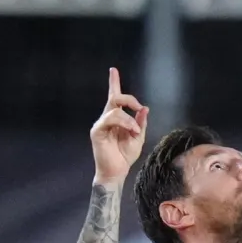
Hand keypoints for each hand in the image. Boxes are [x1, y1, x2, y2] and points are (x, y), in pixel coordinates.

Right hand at [90, 67, 147, 186]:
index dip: (113, 82)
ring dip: (129, 118)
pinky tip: (131, 131)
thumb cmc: (125, 156)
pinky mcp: (97, 131)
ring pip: (115, 109)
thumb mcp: (138, 138)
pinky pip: (111, 119)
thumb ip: (140, 123)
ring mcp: (101, 124)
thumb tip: (144, 108)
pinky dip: (124, 123)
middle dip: (129, 99)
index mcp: (116, 118)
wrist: (116, 172)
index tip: (113, 70)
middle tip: (139, 108)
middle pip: (115, 97)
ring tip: (136, 131)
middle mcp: (106, 118)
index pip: (114, 97)